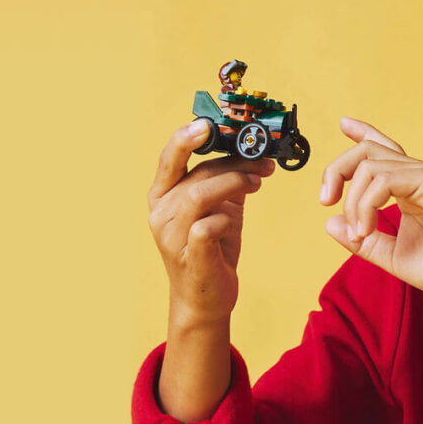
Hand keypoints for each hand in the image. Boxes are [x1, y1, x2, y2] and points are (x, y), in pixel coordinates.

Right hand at [148, 120, 275, 326]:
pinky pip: (206, 227)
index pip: (169, 158)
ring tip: (257, 182)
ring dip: (233, 183)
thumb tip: (253, 151)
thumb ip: (226, 180)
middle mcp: (161, 213)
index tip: (208, 124)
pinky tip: (235, 222)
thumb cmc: (211, 249)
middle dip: (232, 162)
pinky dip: (226, 220)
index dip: (186, 138)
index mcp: (162, 196)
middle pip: (195, 174)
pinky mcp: (189, 257)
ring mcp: (171, 236)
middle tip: (262, 161)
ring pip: (199, 195)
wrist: (205, 299)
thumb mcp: (219, 208)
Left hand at [319, 117, 422, 306]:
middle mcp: (417, 176)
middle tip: (326, 199)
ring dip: (353, 200)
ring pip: (370, 164)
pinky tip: (367, 228)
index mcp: (409, 188)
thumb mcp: (392, 255)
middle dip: (336, 169)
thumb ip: (363, 239)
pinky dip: (367, 203)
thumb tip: (330, 222)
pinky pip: (385, 178)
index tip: (343, 125)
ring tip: (360, 232)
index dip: (361, 134)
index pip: (382, 150)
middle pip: (367, 151)